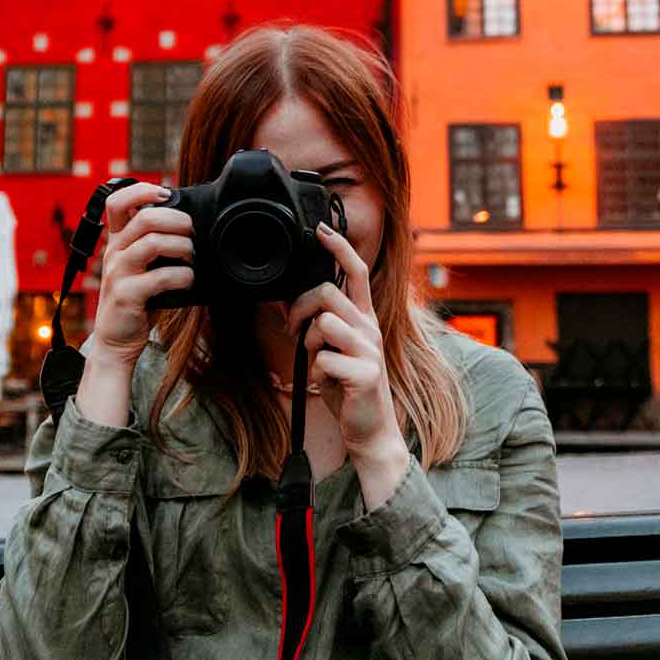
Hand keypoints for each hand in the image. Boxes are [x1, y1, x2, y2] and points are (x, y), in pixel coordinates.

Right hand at [90, 181, 194, 368]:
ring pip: (153, 242)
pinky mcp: (127, 295)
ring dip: (182, 246)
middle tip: (191, 232)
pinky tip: (188, 280)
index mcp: (116, 241)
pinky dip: (182, 276)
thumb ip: (153, 244)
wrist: (115, 341)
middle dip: (177, 219)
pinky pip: (160, 276)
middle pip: (144, 217)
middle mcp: (113, 252)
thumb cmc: (136, 300)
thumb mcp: (139, 266)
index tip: (165, 194)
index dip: (141, 190)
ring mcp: (118, 273)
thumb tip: (188, 224)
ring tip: (191, 257)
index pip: (116, 201)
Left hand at [288, 225, 410, 507]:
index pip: (356, 271)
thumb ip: (320, 324)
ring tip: (315, 361)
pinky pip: (324, 360)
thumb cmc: (347, 386)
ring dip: (308, 343)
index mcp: (363, 318)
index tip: (320, 228)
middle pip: (328, 293)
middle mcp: (370, 328)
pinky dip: (317, 373)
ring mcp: (370, 351)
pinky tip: (328, 384)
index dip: (339, 247)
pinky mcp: (366, 374)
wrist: (370, 430)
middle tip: (291, 328)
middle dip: (300, 307)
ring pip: (324, 324)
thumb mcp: (333, 349)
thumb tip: (288, 303)